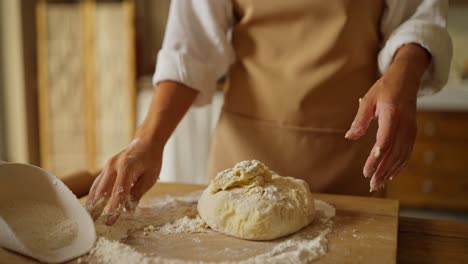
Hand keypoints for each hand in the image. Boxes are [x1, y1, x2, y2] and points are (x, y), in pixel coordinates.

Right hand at [86, 137, 162, 224]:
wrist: (147, 141)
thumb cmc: (151, 160)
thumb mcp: (150, 178)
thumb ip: (137, 193)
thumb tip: (127, 210)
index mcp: (126, 168)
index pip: (118, 192)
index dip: (113, 208)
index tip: (110, 222)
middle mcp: (113, 166)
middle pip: (102, 190)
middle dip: (97, 208)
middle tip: (92, 223)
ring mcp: (108, 165)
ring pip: (97, 186)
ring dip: (92, 202)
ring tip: (88, 216)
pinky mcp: (106, 167)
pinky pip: (99, 182)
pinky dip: (95, 194)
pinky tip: (92, 204)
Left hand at [345, 44, 429, 191]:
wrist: (406, 79)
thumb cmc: (384, 88)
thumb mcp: (368, 100)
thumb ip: (359, 120)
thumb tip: (349, 136)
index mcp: (392, 115)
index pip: (384, 142)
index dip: (376, 158)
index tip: (367, 171)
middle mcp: (404, 125)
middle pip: (393, 153)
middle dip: (382, 171)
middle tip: (371, 185)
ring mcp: (410, 130)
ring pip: (401, 156)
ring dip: (390, 172)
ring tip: (378, 184)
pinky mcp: (412, 133)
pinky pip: (407, 152)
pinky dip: (399, 165)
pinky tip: (391, 175)